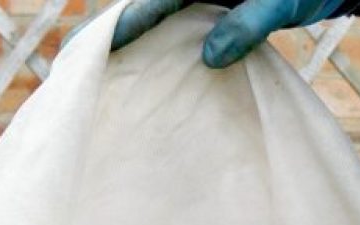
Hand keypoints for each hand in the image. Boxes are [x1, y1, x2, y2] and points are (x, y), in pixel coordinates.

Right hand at [110, 0, 348, 67]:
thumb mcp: (280, 3)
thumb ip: (247, 24)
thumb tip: (209, 56)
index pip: (153, 4)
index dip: (123, 26)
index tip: (94, 49)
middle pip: (148, 14)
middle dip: (116, 38)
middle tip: (79, 68)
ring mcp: (211, 7)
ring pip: (165, 28)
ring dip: (139, 50)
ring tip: (108, 81)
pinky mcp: (225, 21)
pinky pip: (190, 39)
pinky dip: (172, 57)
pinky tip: (159, 82)